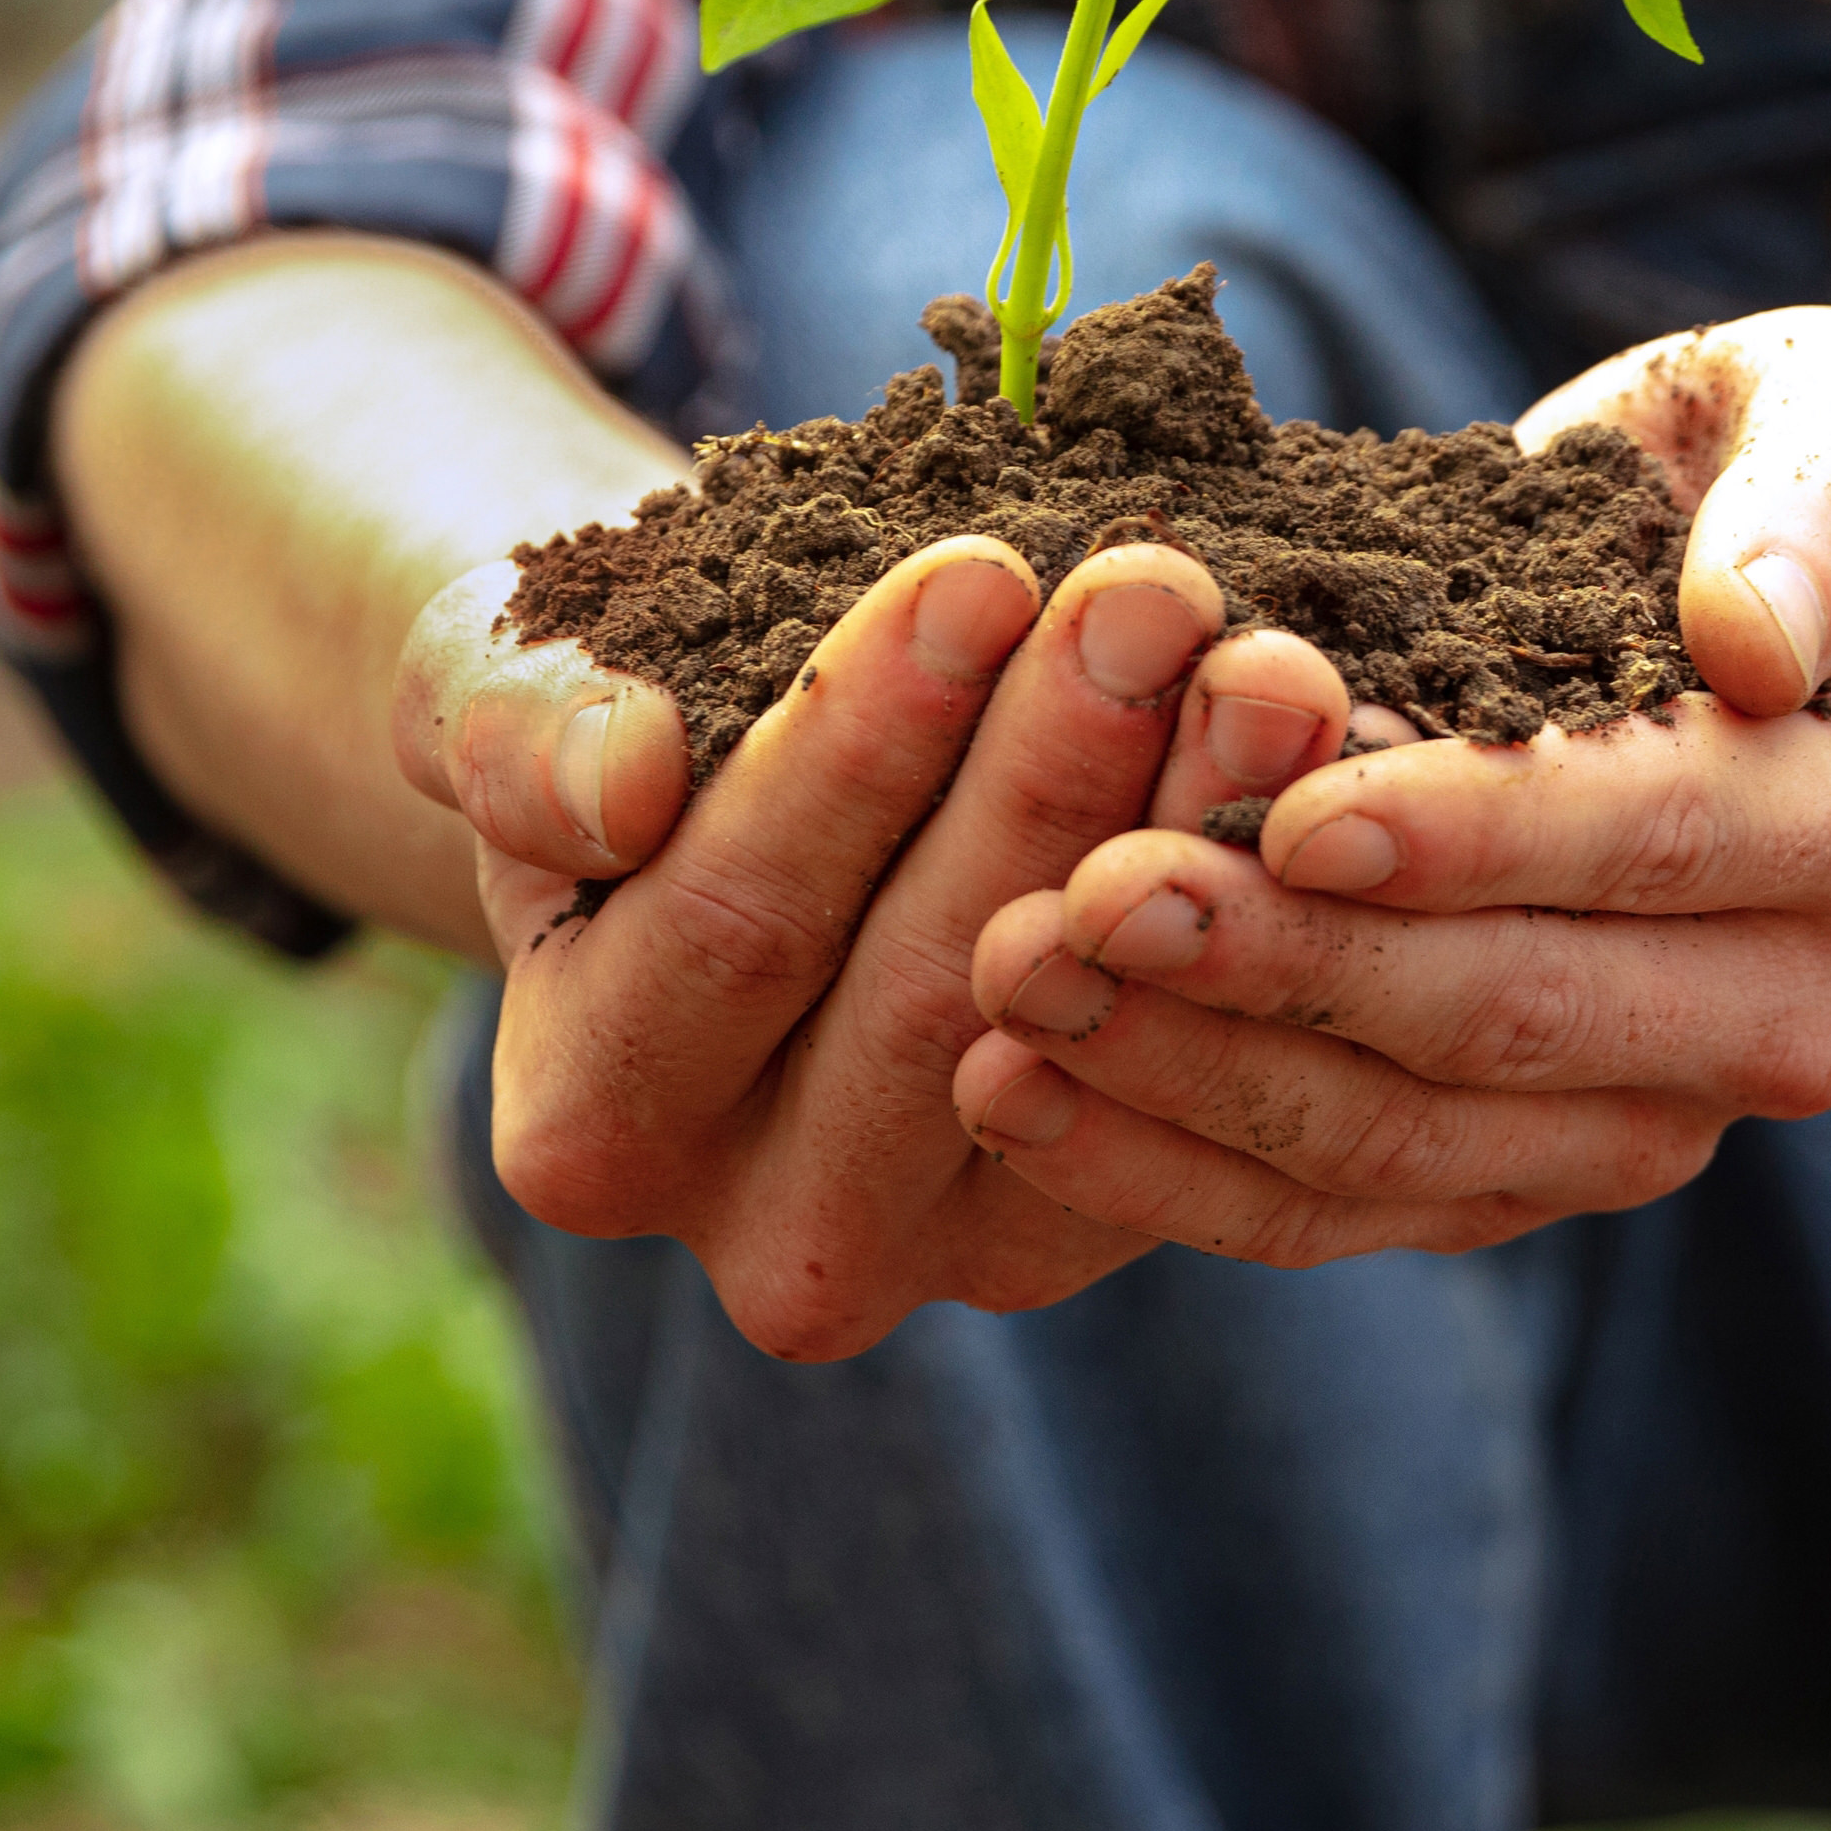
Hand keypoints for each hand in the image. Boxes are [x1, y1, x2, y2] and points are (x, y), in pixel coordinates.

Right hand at [390, 531, 1359, 1357]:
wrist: (717, 788)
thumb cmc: (604, 705)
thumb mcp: (505, 679)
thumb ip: (518, 726)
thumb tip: (618, 779)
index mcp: (592, 1129)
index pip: (737, 928)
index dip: (860, 753)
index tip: (976, 576)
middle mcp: (769, 1239)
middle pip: (933, 995)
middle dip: (1054, 777)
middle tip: (1157, 592)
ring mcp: (952, 1254)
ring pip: (1096, 1037)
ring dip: (1193, 837)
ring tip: (1270, 659)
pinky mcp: (1102, 1216)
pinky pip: (1202, 1074)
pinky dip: (1266, 912)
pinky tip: (1325, 760)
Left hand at [948, 308, 1830, 1263]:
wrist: (1739, 658)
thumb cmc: (1745, 494)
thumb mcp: (1830, 411)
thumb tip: (1755, 633)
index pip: (1654, 839)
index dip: (1468, 832)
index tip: (1286, 807)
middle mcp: (1797, 1015)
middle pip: (1509, 1016)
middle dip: (1280, 965)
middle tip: (1076, 901)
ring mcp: (1654, 1122)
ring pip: (1402, 1139)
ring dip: (1188, 1071)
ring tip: (1003, 986)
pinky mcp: (1519, 1179)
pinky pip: (1334, 1209)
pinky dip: (1164, 1164)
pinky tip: (1011, 1088)